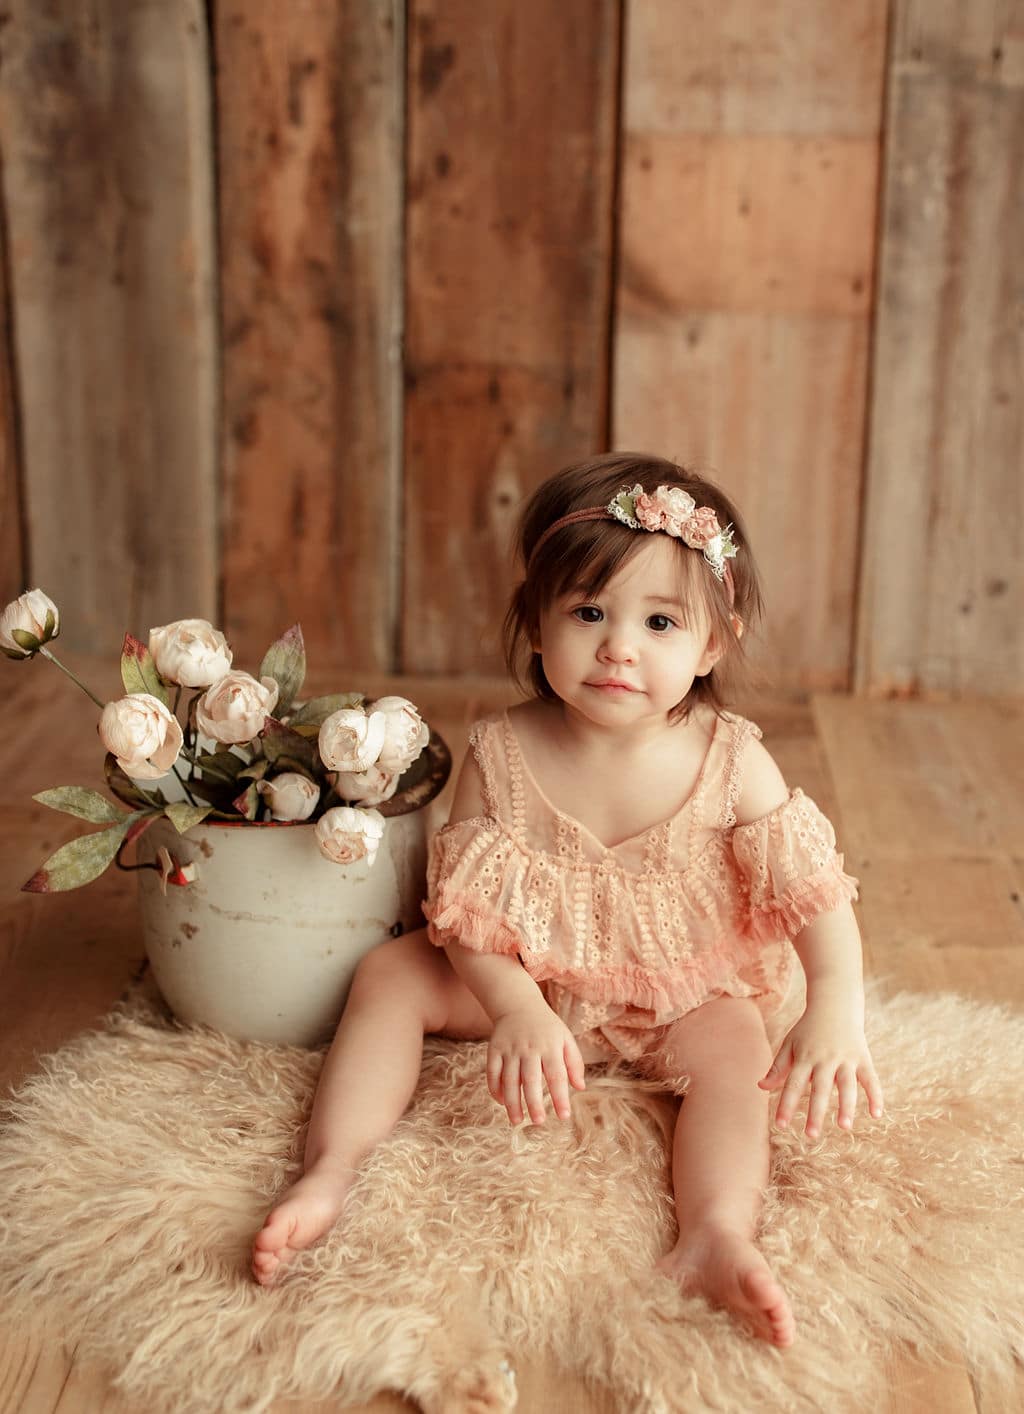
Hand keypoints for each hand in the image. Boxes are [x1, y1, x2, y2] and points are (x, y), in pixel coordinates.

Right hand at [487, 1004, 585, 1124]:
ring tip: (517, 1121)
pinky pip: (492, 1073)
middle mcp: (529, 1048)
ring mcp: (510, 1049)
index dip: (560, 1097)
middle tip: (538, 1122)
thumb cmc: (547, 1027)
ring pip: (509, 1079)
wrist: (518, 1004)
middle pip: (530, 1080)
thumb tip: (580, 1088)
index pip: (556, 1076)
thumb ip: (574, 1063)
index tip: (564, 1116)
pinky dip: (495, 1089)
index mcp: (550, 1047)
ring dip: (512, 1102)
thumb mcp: (565, 1039)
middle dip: (534, 1103)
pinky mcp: (494, 1049)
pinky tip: (501, 1102)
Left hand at [758, 1002, 883, 1138]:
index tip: (780, 1125)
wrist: (834, 1004)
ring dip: (846, 1106)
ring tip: (845, 1127)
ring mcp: (846, 1058)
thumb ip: (778, 1067)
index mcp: (804, 1057)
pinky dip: (875, 1096)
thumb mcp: (790, 1044)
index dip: (786, 1105)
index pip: (792, 1084)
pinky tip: (876, 1115)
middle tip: (811, 1136)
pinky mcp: (863, 1057)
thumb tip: (761, 1088)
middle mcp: (825, 1059)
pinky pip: (871, 1079)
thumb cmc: (808, 1029)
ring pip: (847, 1085)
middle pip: (819, 1089)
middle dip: (816, 1112)